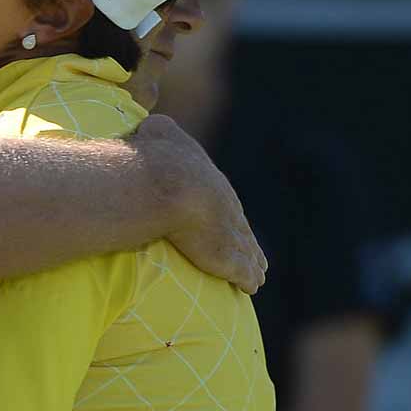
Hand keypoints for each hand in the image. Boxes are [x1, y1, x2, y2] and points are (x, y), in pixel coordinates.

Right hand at [133, 114, 267, 293]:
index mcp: (212, 182)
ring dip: (253, 260)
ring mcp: (230, 233)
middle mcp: (227, 207)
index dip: (227, 211)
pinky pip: (242, 271)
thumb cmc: (156, 157)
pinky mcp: (226, 258)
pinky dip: (248, 278)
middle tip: (253, 250)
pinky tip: (253, 286)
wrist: (165, 182)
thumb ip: (159, 129)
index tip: (229, 218)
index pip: (223, 200)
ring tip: (259, 271)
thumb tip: (151, 124)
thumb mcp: (159, 132)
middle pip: (240, 226)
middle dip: (245, 237)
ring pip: (247, 250)